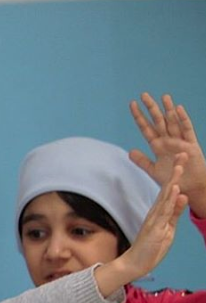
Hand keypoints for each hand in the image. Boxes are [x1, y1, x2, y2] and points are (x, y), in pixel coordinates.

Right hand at [94, 156, 187, 295]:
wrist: (135, 263)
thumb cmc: (151, 248)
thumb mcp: (168, 228)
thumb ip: (175, 213)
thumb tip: (182, 196)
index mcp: (160, 212)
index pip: (169, 191)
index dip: (176, 176)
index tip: (182, 161)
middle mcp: (156, 213)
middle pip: (167, 188)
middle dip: (175, 171)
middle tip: (182, 153)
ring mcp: (154, 220)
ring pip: (165, 197)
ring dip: (173, 181)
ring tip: (179, 166)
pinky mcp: (154, 229)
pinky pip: (163, 212)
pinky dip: (169, 200)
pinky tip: (174, 189)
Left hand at [130, 93, 205, 216]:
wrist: (188, 188)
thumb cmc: (172, 178)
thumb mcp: (153, 170)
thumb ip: (142, 161)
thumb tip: (130, 151)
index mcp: (158, 146)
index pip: (146, 128)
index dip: (139, 117)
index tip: (132, 105)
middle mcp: (168, 141)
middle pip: (158, 121)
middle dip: (151, 108)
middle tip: (143, 94)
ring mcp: (180, 141)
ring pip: (172, 122)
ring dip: (168, 110)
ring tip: (163, 97)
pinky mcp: (191, 146)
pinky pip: (187, 130)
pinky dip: (183, 119)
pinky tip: (178, 109)